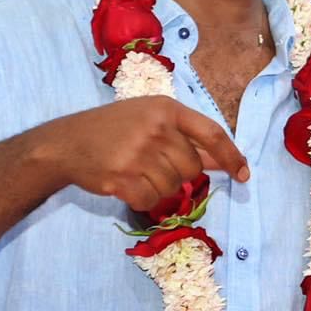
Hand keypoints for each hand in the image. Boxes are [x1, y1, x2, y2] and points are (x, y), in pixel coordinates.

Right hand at [38, 96, 248, 210]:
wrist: (66, 143)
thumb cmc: (113, 128)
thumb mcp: (151, 120)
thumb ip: (187, 138)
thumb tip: (225, 161)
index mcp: (166, 109)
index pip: (212, 133)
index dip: (232, 156)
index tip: (244, 174)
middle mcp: (156, 128)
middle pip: (192, 167)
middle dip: (179, 174)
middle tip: (154, 165)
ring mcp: (138, 153)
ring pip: (173, 187)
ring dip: (159, 187)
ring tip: (136, 171)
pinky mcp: (123, 177)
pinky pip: (152, 200)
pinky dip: (144, 199)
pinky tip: (127, 184)